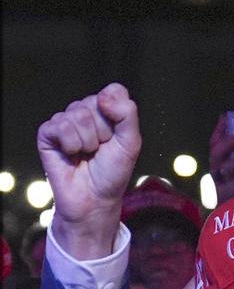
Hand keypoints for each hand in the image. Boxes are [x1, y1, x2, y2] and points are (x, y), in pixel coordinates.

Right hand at [36, 83, 141, 258]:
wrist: (94, 197)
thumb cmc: (113, 171)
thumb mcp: (131, 142)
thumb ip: (127, 114)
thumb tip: (103, 96)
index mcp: (106, 110)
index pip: (113, 91)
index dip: (118, 114)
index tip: (118, 135)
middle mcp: (84, 112)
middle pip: (96, 103)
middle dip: (104, 131)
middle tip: (101, 149)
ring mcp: (65, 121)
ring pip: (78, 115)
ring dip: (88, 141)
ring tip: (87, 153)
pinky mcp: (47, 133)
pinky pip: (60, 126)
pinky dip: (71, 144)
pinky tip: (71, 154)